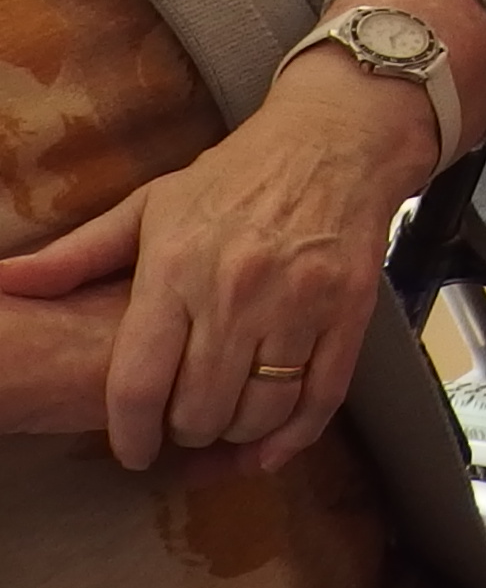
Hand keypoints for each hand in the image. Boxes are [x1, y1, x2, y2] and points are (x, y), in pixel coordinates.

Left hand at [0, 57, 430, 472]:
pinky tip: (272, 443)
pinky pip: (320, 399)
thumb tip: (2, 283)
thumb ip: (75, 255)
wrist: (337, 136)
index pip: (138, 384)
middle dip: (185, 432)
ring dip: (236, 434)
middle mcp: (236, 290)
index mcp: (176, 268)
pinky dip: (293, 436)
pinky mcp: (349, 309)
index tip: (132, 451)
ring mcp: (299, 301)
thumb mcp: (149, 205)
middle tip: (184, 424)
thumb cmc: (235, 174)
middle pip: (199, 410)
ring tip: (225, 421)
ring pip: (258, 412)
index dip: (129, 435)